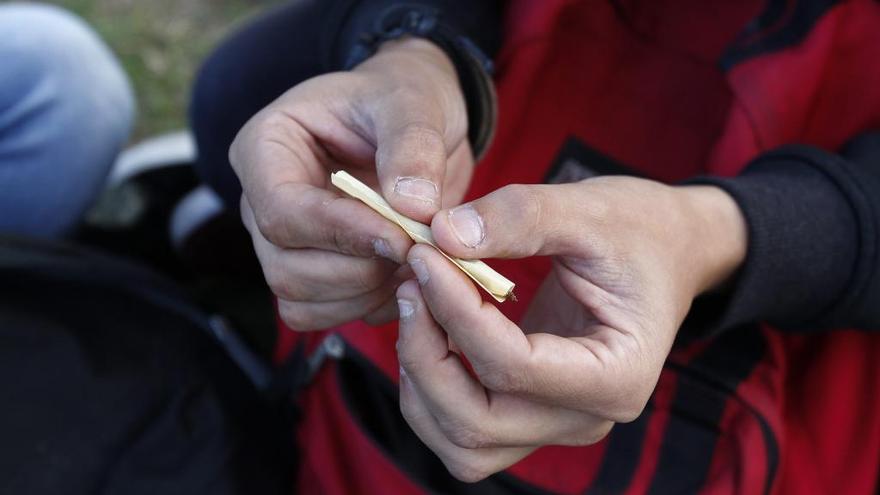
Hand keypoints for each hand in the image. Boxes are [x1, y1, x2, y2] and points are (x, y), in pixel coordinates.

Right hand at [230, 38, 473, 329]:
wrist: (417, 124)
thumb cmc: (403, 100)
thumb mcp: (413, 102)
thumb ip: (412, 145)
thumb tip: (411, 206)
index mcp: (266, 148)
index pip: (281, 211)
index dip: (340, 233)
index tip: (402, 236)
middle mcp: (264, 201)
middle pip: (286, 266)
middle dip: (359, 270)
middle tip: (420, 250)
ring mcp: (283, 243)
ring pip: (300, 299)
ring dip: (366, 294)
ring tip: (417, 261)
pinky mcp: (311, 273)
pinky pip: (324, 315)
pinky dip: (368, 308)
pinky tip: (406, 278)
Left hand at [395, 177, 746, 480]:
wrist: (667, 251)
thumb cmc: (638, 229)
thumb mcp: (587, 209)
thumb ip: (519, 217)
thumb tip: (443, 233)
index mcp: (617, 373)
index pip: (513, 366)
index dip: (455, 311)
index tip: (426, 253)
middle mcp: (587, 417)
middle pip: (477, 423)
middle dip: (426, 354)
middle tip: (412, 283)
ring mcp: (557, 423)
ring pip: (463, 444)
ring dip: (422, 383)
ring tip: (416, 309)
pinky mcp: (531, 414)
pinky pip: (464, 430)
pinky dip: (431, 391)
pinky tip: (432, 330)